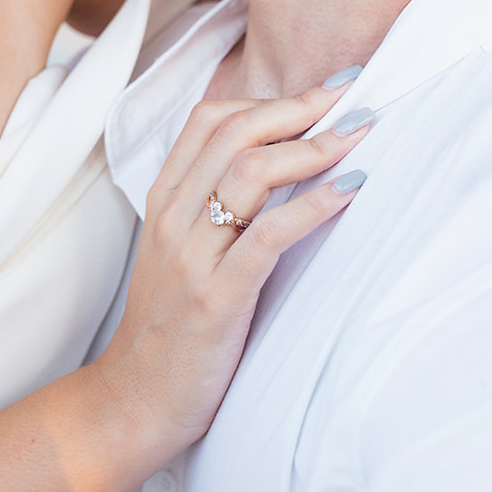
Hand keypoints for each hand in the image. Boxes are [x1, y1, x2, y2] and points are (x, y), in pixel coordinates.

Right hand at [94, 86, 370, 465]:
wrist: (132, 403)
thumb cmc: (168, 330)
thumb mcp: (180, 256)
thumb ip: (212, 210)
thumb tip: (277, 170)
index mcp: (164, 201)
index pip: (210, 120)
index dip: (270, 97)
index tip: (325, 89)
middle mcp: (174, 218)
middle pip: (235, 133)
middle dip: (301, 107)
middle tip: (355, 96)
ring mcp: (192, 256)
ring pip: (251, 172)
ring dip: (314, 146)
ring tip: (360, 136)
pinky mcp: (216, 298)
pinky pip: (269, 235)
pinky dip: (315, 204)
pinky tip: (351, 188)